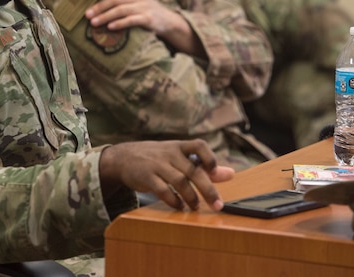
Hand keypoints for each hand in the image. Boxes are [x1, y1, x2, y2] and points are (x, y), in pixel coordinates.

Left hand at [86, 0, 202, 55]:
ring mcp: (144, 7)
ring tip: (94, 22)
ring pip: (121, 10)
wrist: (165, 19)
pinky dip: (120, 23)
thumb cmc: (143, 3)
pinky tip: (110, 27)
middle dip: (100, 6)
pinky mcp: (147, 19)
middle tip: (87, 14)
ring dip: (106, 16)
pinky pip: (131, 20)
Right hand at [99, 139, 234, 210]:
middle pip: (193, 170)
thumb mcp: (179, 157)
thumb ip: (204, 166)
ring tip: (196, 207)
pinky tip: (179, 206)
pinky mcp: (146, 177)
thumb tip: (230, 174)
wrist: (123, 157)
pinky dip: (173, 200)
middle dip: (208, 189)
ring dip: (191, 197)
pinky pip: (162, 190)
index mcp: (180, 147)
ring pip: (179, 181)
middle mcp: (170, 154)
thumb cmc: (158, 158)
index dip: (210, 158)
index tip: (216, 172)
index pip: (199, 145)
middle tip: (218, 205)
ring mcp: (157, 165)